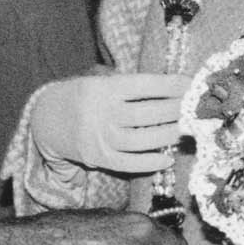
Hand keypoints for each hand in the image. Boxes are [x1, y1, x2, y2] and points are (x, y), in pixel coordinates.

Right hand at [31, 74, 186, 174]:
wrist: (47, 119)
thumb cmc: (85, 96)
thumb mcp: (101, 81)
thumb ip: (131, 85)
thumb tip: (173, 88)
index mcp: (104, 88)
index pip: (144, 85)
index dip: (170, 85)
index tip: (191, 84)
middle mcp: (102, 113)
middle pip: (146, 114)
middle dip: (175, 111)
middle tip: (196, 109)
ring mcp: (100, 138)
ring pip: (141, 140)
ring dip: (168, 135)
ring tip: (187, 130)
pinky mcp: (100, 158)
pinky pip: (129, 163)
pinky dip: (150, 162)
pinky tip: (168, 157)